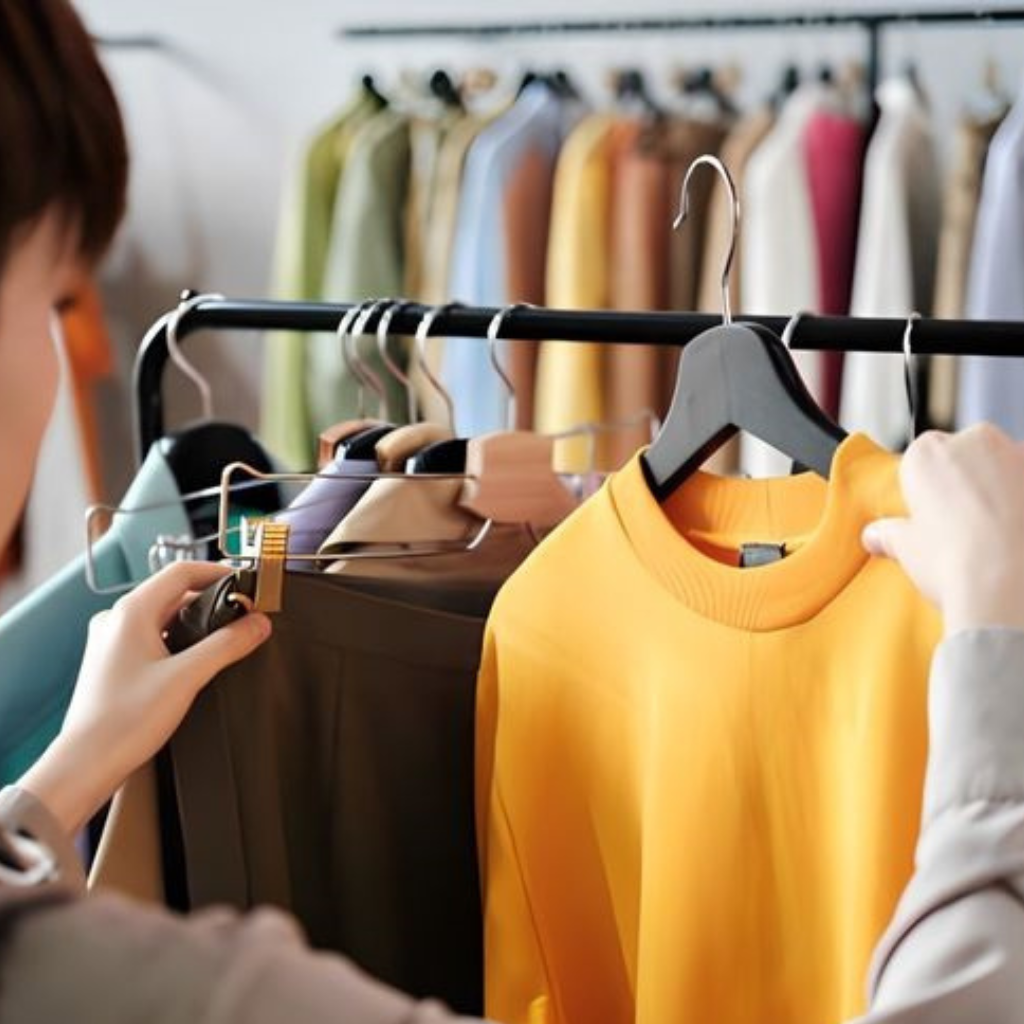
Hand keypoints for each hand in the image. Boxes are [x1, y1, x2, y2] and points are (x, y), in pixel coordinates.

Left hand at [18, 562, 270, 835]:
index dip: (219, 572)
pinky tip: (194, 661)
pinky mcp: (112, 662)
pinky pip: (150, 636)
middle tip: (243, 613)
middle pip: (173, 592)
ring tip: (225, 637)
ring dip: (195, 620)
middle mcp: (116, 620)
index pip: (182, 572)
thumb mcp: (187, 678)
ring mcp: (111, 641)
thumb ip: (227, 645)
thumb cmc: (123, 722)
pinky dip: (177, 639)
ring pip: (162, 615)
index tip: (246, 584)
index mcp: (131, 612)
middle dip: (211, 599)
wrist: (85, 764)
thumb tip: (258, 623)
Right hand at [862, 424, 1023, 636]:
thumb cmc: (954, 561)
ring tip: (999, 533)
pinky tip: (1018, 532)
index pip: (922, 455)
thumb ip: (890, 534)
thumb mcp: (907, 549)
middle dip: (967, 480)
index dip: (926, 484)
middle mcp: (975, 442)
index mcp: (928, 452)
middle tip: (964, 524)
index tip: (929, 511)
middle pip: (968, 453)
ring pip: (1006, 465)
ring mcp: (1019, 455)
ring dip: (1003, 489)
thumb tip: (876, 535)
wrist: (1012, 586)